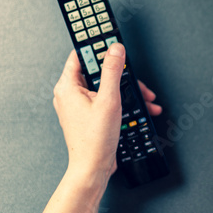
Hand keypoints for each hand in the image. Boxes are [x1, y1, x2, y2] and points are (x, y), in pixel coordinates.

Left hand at [53, 43, 161, 179]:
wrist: (93, 167)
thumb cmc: (94, 139)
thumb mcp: (109, 100)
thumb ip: (112, 71)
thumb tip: (114, 49)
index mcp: (68, 86)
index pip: (80, 55)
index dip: (98, 48)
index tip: (113, 45)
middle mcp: (70, 94)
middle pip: (98, 72)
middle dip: (122, 76)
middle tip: (135, 80)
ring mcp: (79, 105)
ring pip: (105, 87)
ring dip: (127, 91)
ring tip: (145, 98)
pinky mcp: (88, 114)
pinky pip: (106, 100)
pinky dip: (122, 101)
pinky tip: (139, 108)